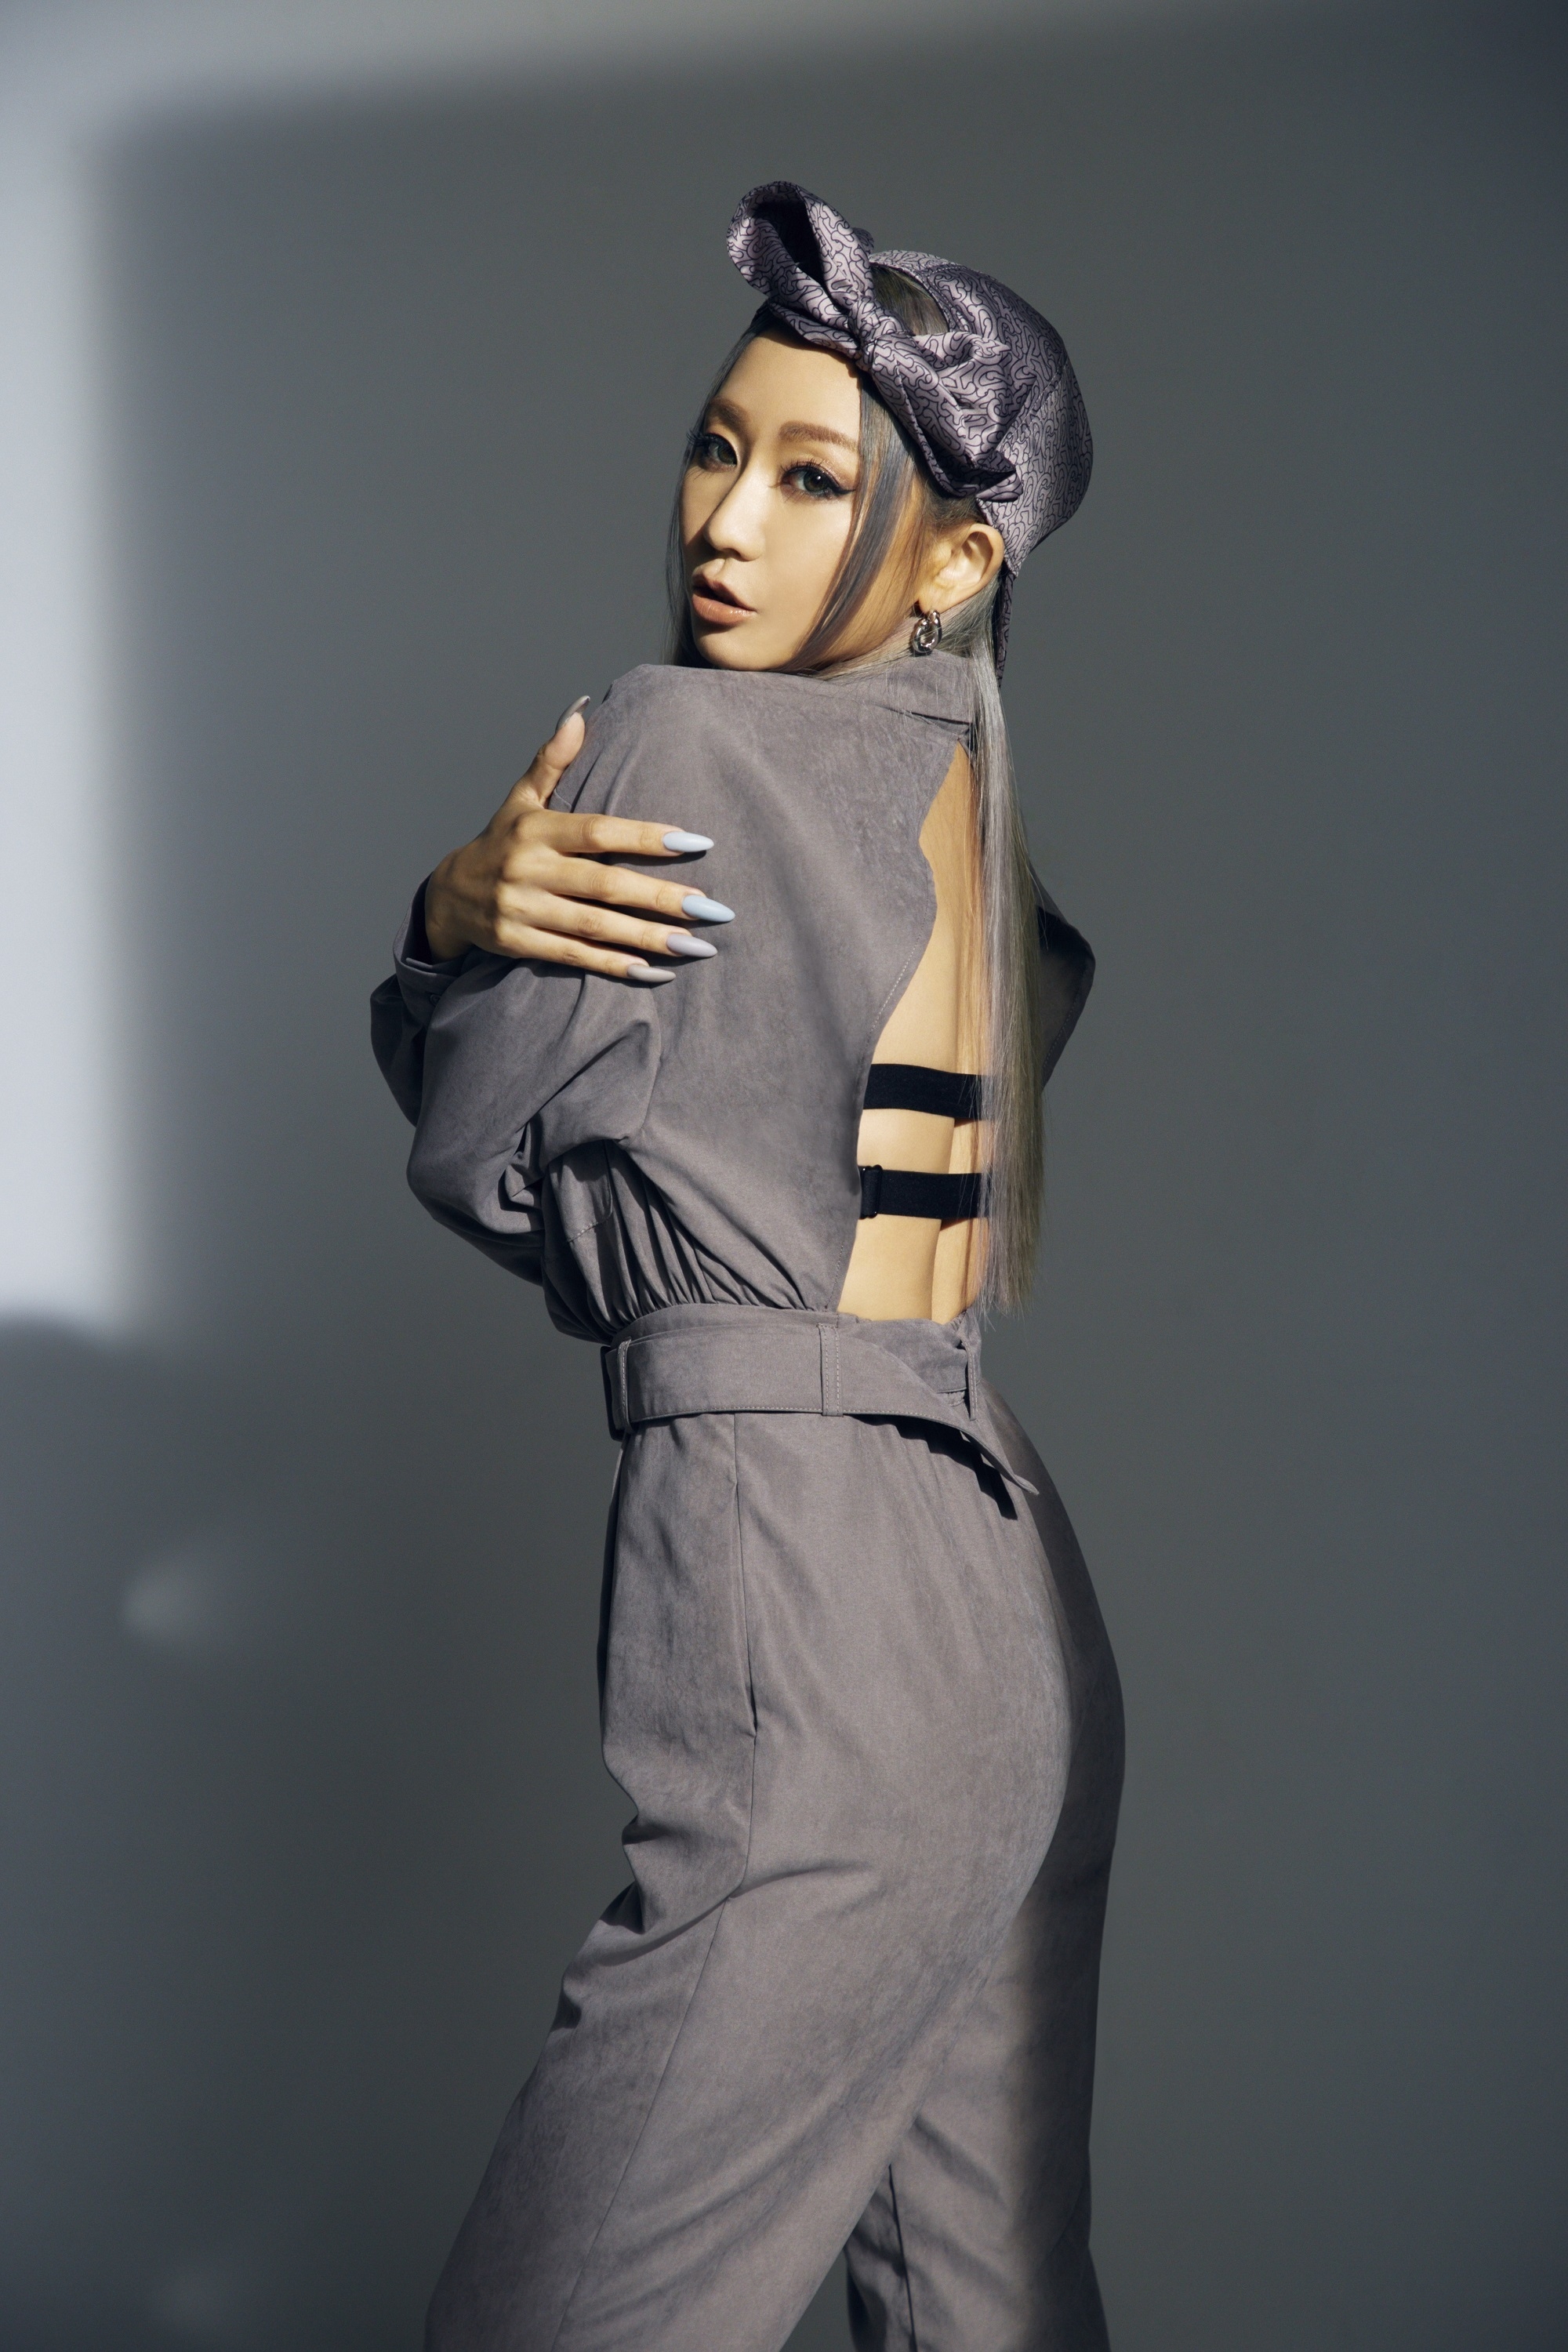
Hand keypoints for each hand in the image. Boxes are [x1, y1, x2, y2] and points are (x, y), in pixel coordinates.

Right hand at [422, 699, 727, 977]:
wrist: (448, 895)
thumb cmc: (501, 841)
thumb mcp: (521, 797)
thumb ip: (553, 759)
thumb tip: (582, 710)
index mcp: (537, 829)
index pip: (600, 831)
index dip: (647, 836)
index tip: (697, 842)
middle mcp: (528, 869)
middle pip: (605, 885)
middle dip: (661, 898)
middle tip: (713, 908)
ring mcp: (522, 909)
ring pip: (595, 927)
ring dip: (649, 938)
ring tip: (697, 946)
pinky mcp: (519, 944)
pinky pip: (574, 957)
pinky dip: (616, 966)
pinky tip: (656, 971)